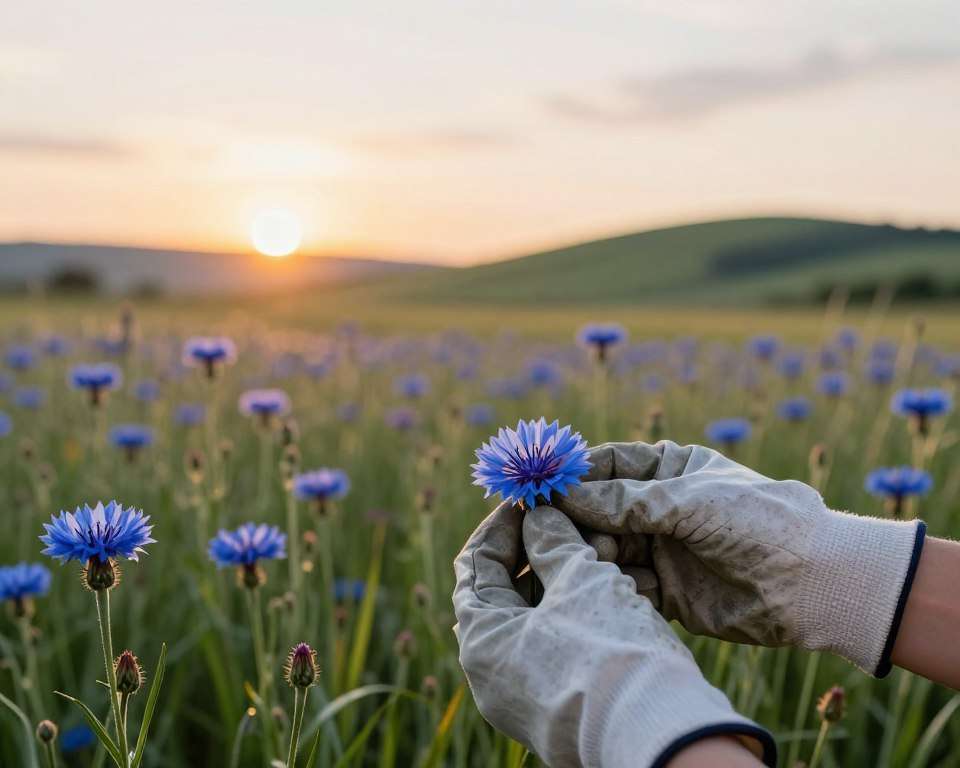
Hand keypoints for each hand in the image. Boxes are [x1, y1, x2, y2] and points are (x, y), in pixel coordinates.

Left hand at [452, 502, 774, 767]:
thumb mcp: (581, 578)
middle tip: (569, 518)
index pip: (477, 563)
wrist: (659, 735)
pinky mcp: (558, 709)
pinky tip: (612, 586)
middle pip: (506, 592)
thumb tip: (537, 517)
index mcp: (480, 639)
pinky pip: (558, 647)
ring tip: (601, 548)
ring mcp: (523, 696)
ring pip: (537, 619)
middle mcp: (491, 674)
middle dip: (540, 550)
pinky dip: (577, 613)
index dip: (505, 523)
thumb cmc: (611, 649)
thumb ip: (553, 540)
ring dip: (565, 580)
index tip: (531, 498)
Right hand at [554, 440, 925, 674]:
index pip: (609, 464)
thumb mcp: (689, 502)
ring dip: (592, 552)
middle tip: (549, 529)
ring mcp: (662, 548)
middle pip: (599, 508)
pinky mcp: (665, 590)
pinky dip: (610, 585)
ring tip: (587, 558)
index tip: (538, 484)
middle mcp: (662, 507)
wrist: (812, 584)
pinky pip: (623, 584)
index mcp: (671, 469)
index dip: (572, 473)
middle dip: (576, 518)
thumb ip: (627, 501)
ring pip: (606, 547)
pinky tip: (603, 588)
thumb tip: (564, 496)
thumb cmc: (758, 522)